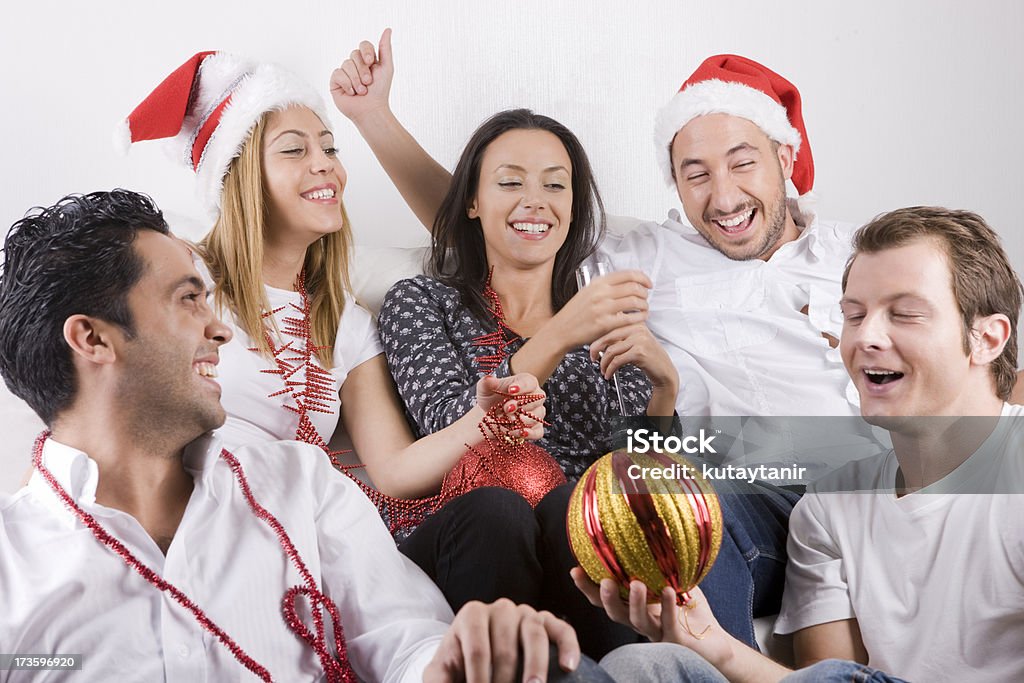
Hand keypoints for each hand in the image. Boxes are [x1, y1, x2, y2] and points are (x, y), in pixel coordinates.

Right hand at [330, 28, 394, 122]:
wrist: (371, 110)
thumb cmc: (380, 91)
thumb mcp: (386, 67)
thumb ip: (385, 48)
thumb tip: (388, 29)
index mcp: (367, 60)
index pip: (363, 45)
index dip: (366, 51)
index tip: (370, 62)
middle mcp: (355, 64)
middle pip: (354, 54)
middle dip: (363, 70)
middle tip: (368, 83)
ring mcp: (344, 72)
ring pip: (346, 64)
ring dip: (356, 80)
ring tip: (361, 91)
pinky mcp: (335, 81)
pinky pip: (337, 73)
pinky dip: (346, 84)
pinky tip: (351, 93)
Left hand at [424, 599, 579, 682]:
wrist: (475, 655)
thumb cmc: (458, 665)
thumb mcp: (441, 672)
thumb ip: (437, 681)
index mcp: (472, 615)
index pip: (478, 650)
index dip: (479, 680)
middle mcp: (500, 608)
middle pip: (506, 647)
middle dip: (505, 680)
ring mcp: (525, 612)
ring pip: (534, 634)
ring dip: (535, 666)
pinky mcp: (546, 621)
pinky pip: (561, 629)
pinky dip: (568, 646)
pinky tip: (569, 667)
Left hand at [475, 374, 546, 441]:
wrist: (489, 415)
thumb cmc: (491, 398)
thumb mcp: (485, 389)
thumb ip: (487, 383)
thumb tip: (488, 378)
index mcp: (526, 382)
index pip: (529, 382)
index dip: (522, 386)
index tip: (511, 390)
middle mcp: (535, 397)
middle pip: (536, 399)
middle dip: (520, 404)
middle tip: (507, 408)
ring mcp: (537, 413)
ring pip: (537, 415)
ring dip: (523, 419)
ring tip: (509, 421)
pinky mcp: (536, 427)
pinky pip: (538, 431)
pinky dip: (530, 433)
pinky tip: (520, 432)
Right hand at [551, 270, 650, 351]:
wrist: (561, 329)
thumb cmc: (575, 313)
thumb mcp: (588, 292)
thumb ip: (606, 286)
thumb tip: (627, 281)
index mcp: (598, 282)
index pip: (628, 274)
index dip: (643, 278)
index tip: (648, 284)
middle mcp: (601, 293)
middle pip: (634, 287)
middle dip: (645, 293)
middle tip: (646, 298)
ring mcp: (603, 308)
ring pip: (635, 302)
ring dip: (644, 306)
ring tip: (644, 309)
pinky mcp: (605, 324)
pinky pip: (630, 319)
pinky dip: (640, 318)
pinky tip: (640, 319)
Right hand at [570, 569, 728, 660]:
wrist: (713, 641)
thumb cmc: (690, 608)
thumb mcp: (674, 578)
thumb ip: (661, 558)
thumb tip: (654, 521)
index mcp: (633, 606)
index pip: (604, 599)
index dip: (588, 587)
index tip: (575, 569)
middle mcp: (639, 621)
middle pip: (615, 612)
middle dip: (605, 598)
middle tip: (604, 581)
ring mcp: (656, 632)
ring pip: (638, 621)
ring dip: (635, 603)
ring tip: (637, 584)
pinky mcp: (674, 640)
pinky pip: (668, 624)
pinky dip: (667, 607)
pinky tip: (669, 591)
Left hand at [590, 322, 677, 388]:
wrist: (665, 371)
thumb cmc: (649, 357)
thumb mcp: (636, 342)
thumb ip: (621, 336)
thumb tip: (599, 336)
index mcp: (635, 323)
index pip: (610, 327)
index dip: (597, 339)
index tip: (592, 349)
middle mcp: (638, 328)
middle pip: (608, 337)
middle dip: (595, 350)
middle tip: (592, 358)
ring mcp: (640, 339)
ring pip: (611, 350)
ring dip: (603, 363)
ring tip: (603, 370)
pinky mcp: (640, 352)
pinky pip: (617, 361)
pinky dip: (610, 369)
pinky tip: (609, 374)